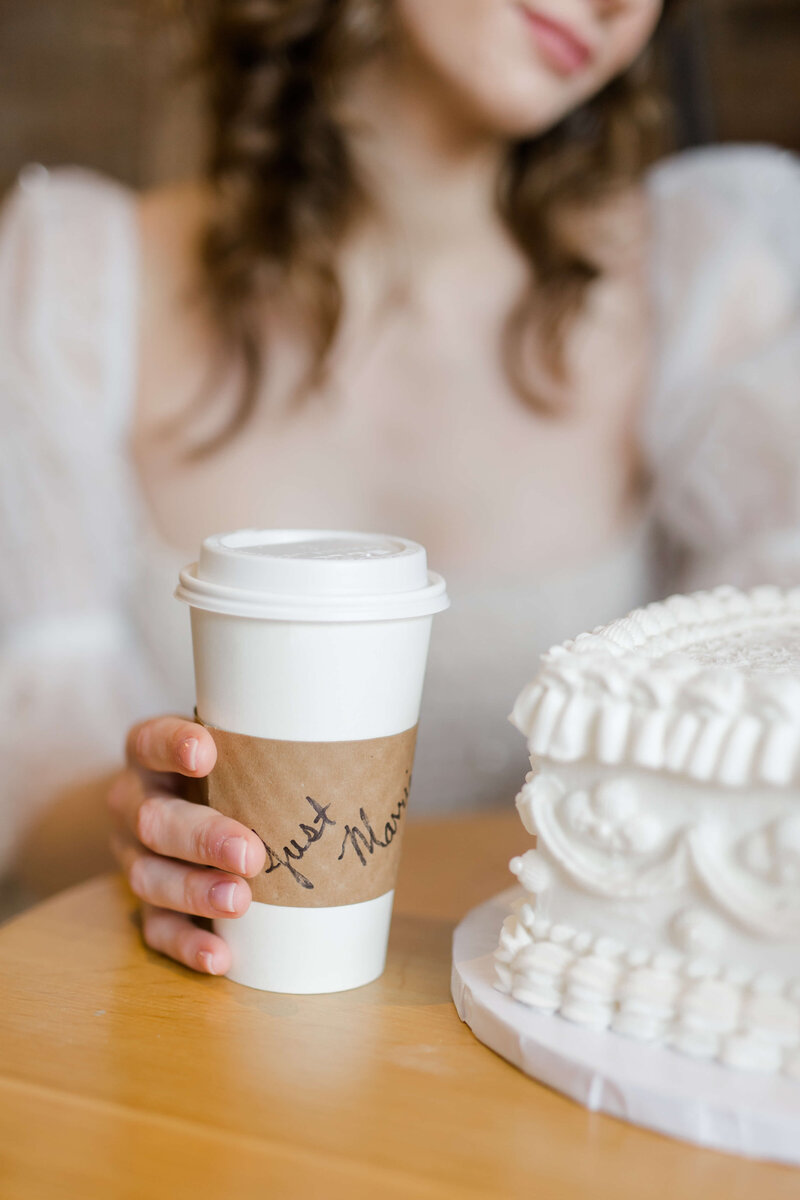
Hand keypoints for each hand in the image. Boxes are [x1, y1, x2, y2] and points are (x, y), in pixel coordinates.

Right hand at [107, 715, 265, 974]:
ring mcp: (135, 856)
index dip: (173, 746)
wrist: (187, 805)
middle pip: (154, 820)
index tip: (205, 754)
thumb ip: (274, 745)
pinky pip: (157, 928)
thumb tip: (354, 751)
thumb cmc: (232, 769)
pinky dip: (187, 944)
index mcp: (150, 755)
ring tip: (239, 902)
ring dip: (195, 892)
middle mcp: (135, 803)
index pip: (151, 742)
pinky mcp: (145, 903)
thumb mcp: (240, 747)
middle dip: (202, 838)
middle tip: (250, 853)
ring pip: (149, 877)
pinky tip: (219, 956)